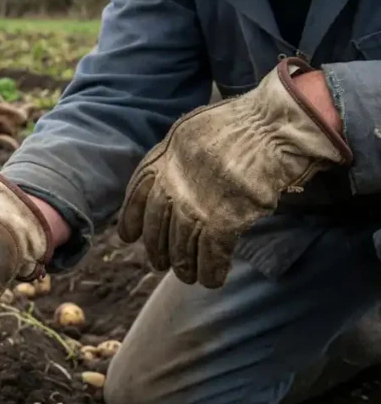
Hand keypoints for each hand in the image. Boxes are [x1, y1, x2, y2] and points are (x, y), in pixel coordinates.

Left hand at [118, 58, 351, 287]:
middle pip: (157, 225)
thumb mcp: (193, 130)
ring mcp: (196, 203)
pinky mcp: (223, 220)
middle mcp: (173, 183)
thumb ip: (177, 156)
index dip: (131, 218)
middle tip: (160, 264)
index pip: (137, 193)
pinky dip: (211, 271)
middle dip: (158, 249)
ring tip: (187, 276)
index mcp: (164, 156)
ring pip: (182, 245)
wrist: (274, 126)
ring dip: (184, 266)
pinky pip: (211, 254)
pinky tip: (213, 280)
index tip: (128, 236)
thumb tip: (170, 179)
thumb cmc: (244, 123)